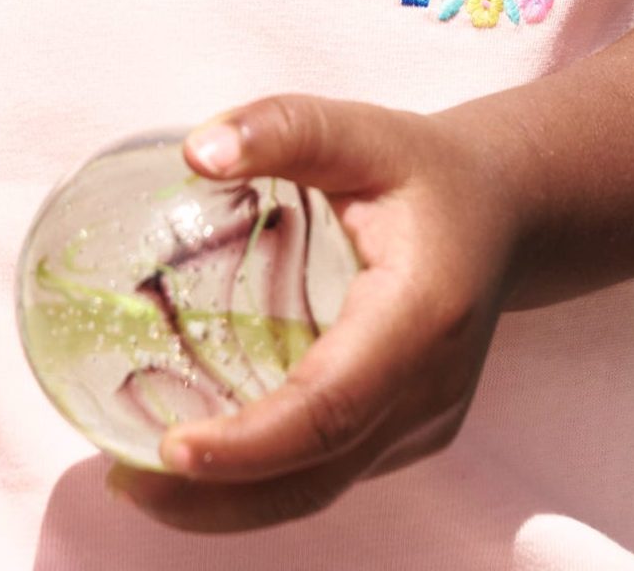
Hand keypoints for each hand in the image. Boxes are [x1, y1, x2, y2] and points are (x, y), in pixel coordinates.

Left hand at [115, 93, 518, 533]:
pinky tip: (199, 457)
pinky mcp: (405, 433)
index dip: (251, 443)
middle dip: (220, 499)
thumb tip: (197, 150)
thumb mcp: (361, 130)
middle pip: (317, 475)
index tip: (171, 450)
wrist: (507, 212)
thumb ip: (284, 128)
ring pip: (321, 489)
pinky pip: (330, 471)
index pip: (330, 406)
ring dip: (231, 505)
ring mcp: (421, 424)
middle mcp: (426, 391)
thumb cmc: (427, 171)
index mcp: (418, 318)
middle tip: (126, 483)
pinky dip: (262, 481)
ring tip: (138, 484)